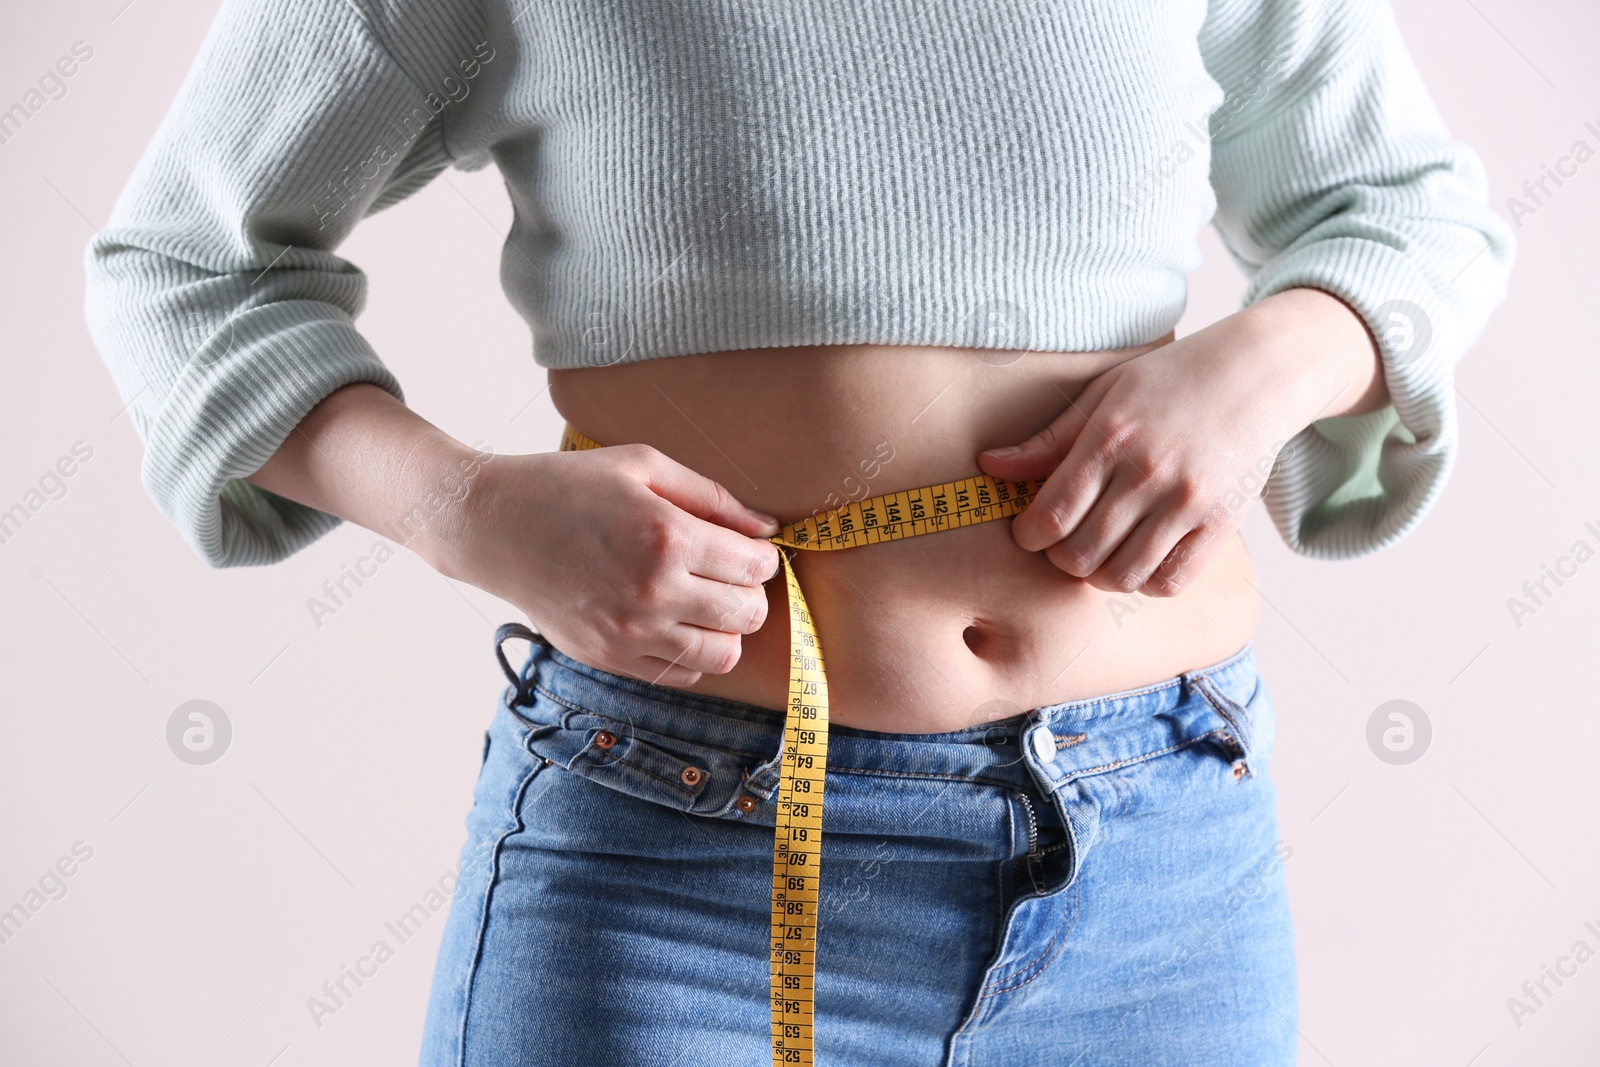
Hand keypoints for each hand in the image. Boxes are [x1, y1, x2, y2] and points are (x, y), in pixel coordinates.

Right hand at [434, 443, 782, 686]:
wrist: (490, 526)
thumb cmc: (565, 485)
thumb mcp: (642, 466)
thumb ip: (711, 496)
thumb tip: (766, 528)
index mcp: (666, 537)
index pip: (755, 567)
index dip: (763, 557)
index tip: (749, 548)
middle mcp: (653, 592)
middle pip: (747, 614)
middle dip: (751, 592)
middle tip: (731, 574)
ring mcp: (630, 633)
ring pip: (722, 655)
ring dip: (727, 629)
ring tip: (707, 602)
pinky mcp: (610, 658)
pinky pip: (681, 674)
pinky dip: (692, 652)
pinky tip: (675, 620)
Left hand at [976, 289, 1384, 595]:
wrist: (1257, 373)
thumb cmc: (1169, 380)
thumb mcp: (1103, 394)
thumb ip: (1047, 441)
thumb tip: (988, 466)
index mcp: (1111, 438)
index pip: (1051, 515)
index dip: (1028, 535)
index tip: (1028, 531)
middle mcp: (1149, 473)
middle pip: (1080, 554)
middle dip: (1058, 557)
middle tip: (1061, 542)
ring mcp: (1188, 502)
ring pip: (1122, 576)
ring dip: (1098, 575)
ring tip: (1098, 553)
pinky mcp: (1220, 524)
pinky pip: (1169, 581)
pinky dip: (1144, 582)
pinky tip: (1137, 559)